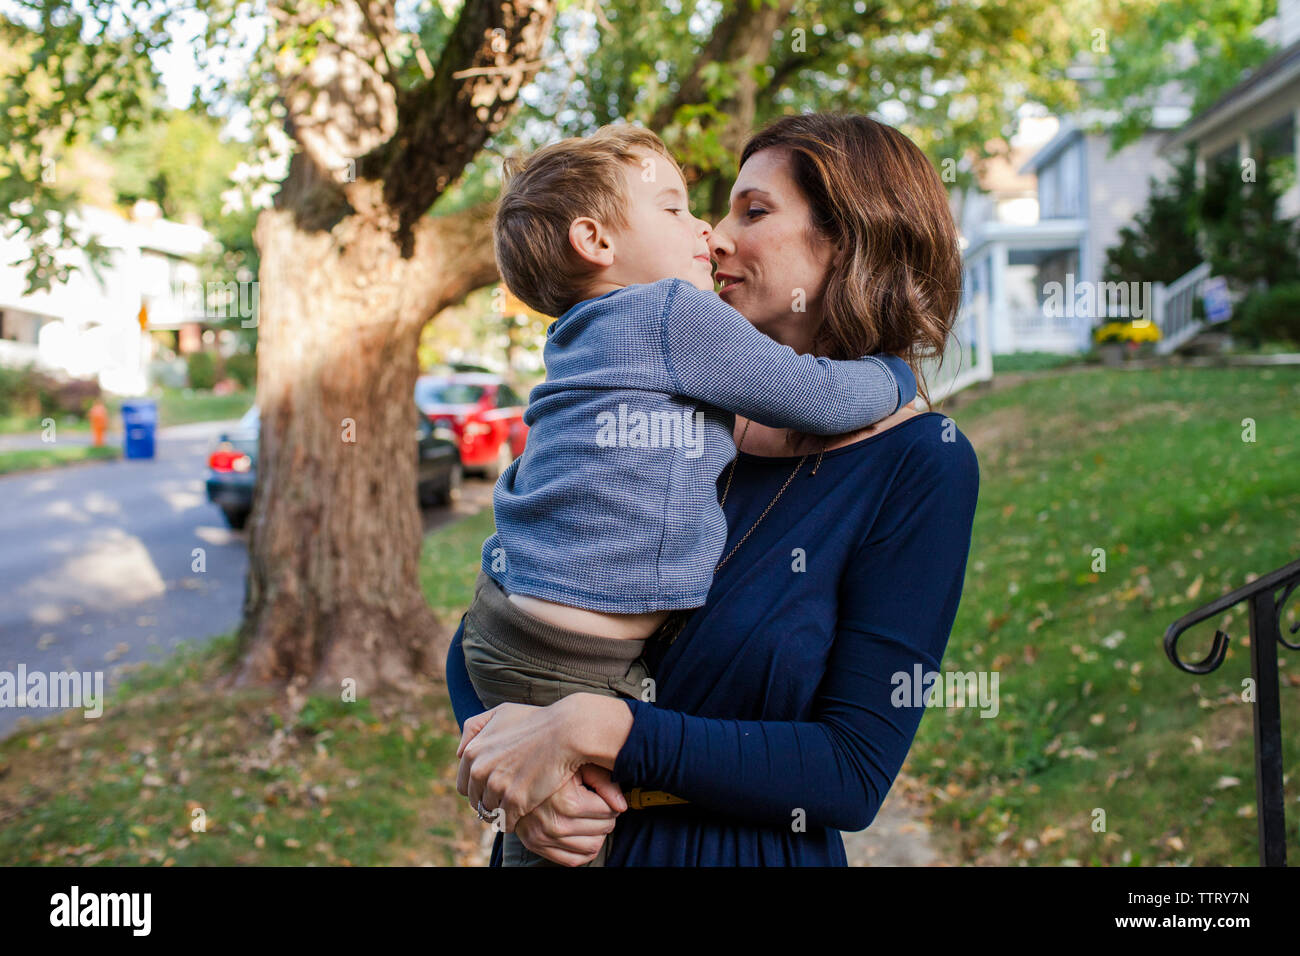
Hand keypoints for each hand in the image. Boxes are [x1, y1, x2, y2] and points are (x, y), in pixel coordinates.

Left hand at [456, 698, 588, 832]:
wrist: (567, 732)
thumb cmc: (537, 721)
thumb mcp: (501, 713)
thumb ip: (475, 728)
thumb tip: (459, 753)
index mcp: (472, 752)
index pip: (463, 786)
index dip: (479, 789)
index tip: (496, 788)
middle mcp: (480, 770)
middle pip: (475, 802)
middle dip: (489, 801)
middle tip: (508, 798)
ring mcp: (496, 786)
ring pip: (490, 813)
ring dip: (502, 812)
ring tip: (518, 805)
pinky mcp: (515, 801)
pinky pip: (505, 822)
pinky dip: (514, 821)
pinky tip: (526, 812)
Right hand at [513, 764, 626, 865]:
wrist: (512, 775)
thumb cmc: (550, 765)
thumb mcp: (579, 765)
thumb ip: (605, 782)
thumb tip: (623, 805)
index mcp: (568, 802)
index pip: (609, 811)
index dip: (612, 801)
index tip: (606, 795)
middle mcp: (555, 824)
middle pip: (604, 829)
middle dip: (607, 816)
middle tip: (600, 805)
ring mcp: (544, 837)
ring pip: (592, 846)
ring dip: (598, 833)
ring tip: (591, 818)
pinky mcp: (536, 845)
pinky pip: (572, 860)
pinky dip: (584, 850)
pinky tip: (584, 834)